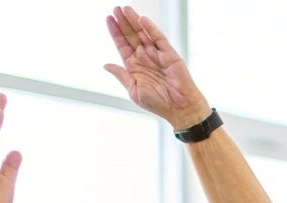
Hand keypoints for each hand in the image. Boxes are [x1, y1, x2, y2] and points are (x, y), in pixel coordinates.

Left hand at [104, 6, 208, 127]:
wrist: (180, 109)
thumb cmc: (158, 104)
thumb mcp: (134, 90)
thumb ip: (121, 75)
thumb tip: (106, 65)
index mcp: (135, 66)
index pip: (123, 45)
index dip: (115, 32)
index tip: (109, 19)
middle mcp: (145, 58)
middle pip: (131, 35)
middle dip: (123, 22)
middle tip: (115, 8)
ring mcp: (157, 55)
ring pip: (143, 33)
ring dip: (134, 21)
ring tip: (125, 9)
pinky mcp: (169, 54)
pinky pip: (158, 38)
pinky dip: (151, 29)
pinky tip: (142, 20)